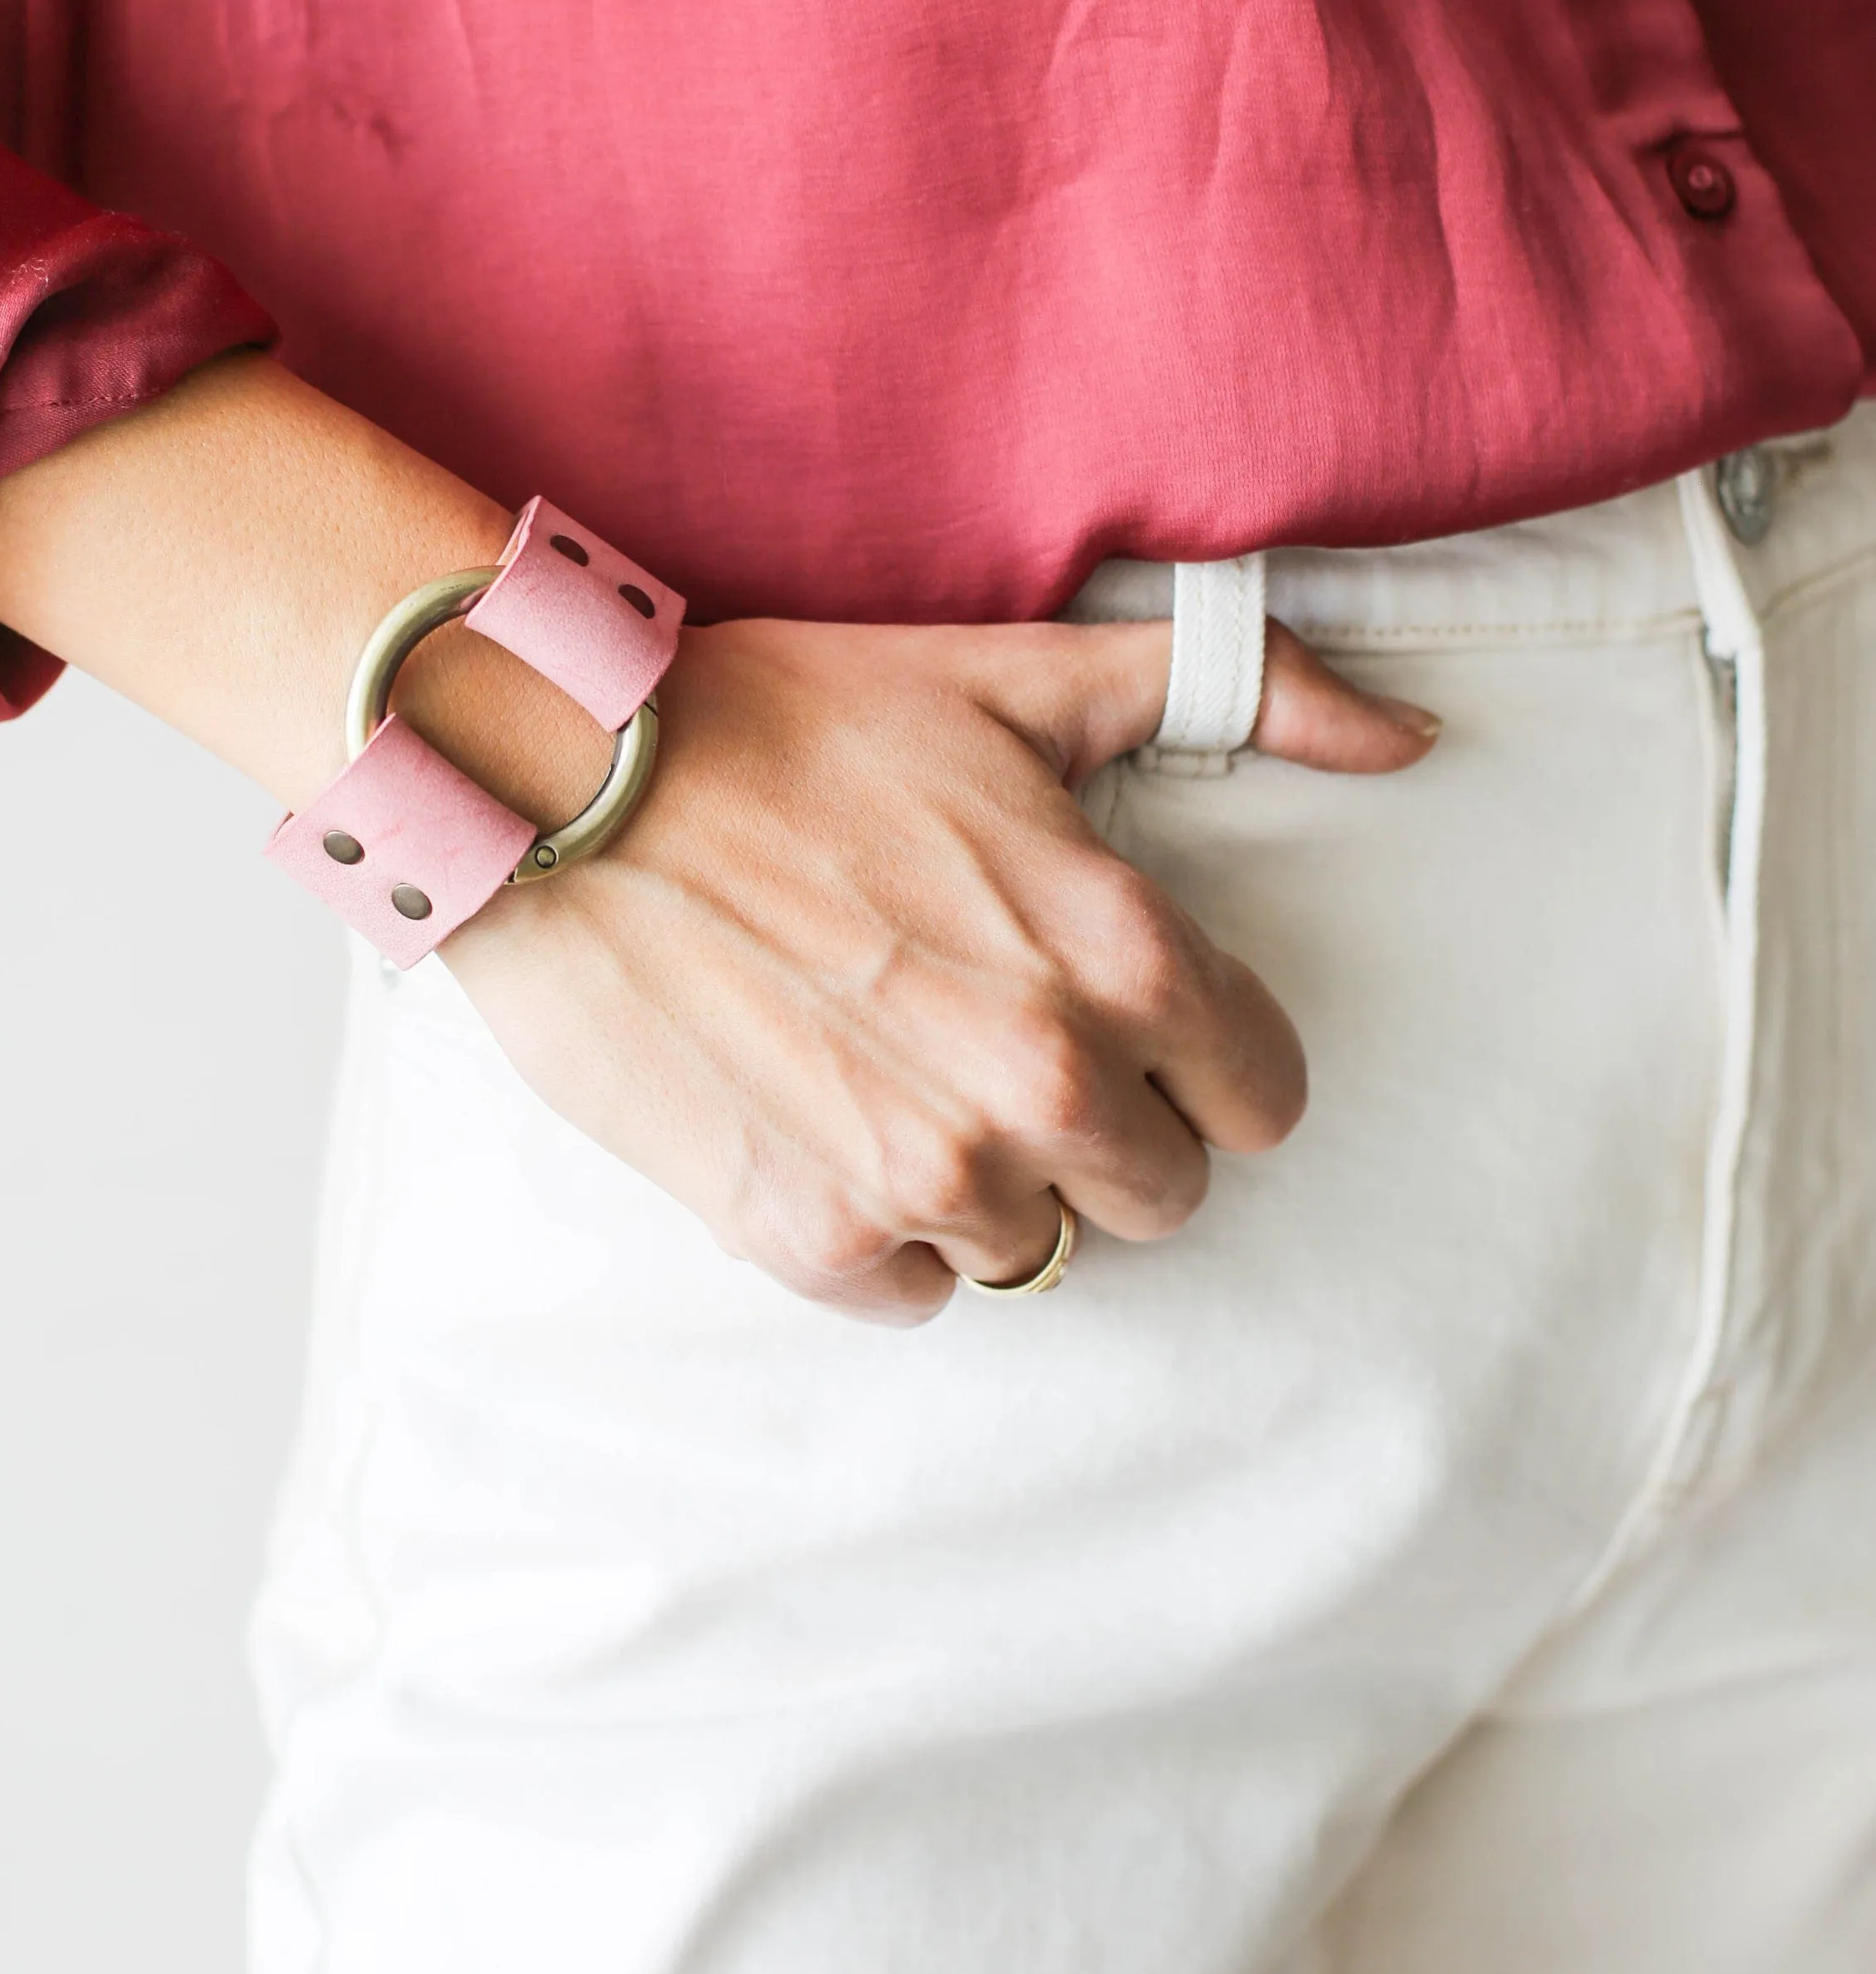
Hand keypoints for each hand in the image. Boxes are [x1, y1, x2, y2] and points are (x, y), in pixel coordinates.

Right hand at [444, 614, 1437, 1318]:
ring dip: (987, 1180)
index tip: (1120, 1017)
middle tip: (991, 1040)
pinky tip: (825, 1123)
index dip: (1197, 1057)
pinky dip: (883, 1231)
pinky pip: (917, 1294)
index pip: (1263, 1097)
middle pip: (1161, 1193)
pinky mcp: (809, 1233)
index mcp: (1123, 954)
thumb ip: (1240, 694)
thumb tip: (1409, 735)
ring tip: (892, 1071)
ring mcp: (927, 1173)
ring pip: (1038, 1250)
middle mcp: (1046, 1082)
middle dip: (1101, 1127)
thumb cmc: (791, 718)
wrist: (563, 781)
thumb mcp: (1024, 679)